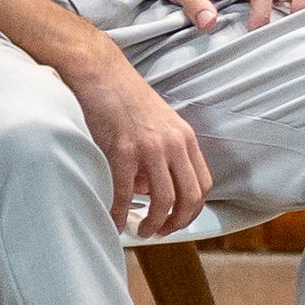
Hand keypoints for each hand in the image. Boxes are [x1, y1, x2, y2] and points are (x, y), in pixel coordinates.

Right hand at [67, 49, 215, 236]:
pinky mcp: (123, 149)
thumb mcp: (158, 124)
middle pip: (189, 197)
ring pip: (163, 200)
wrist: (101, 73)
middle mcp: (174, 143)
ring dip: (153, 224)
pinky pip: (126, 193)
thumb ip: (162, 156)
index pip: (202, 184)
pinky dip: (122, 213)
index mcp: (185, 138)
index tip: (178, 220)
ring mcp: (150, 147)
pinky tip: (116, 221)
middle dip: (177, 223)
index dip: (192, 210)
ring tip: (141, 230)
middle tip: (160, 232)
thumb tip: (150, 190)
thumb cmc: (125, 98)